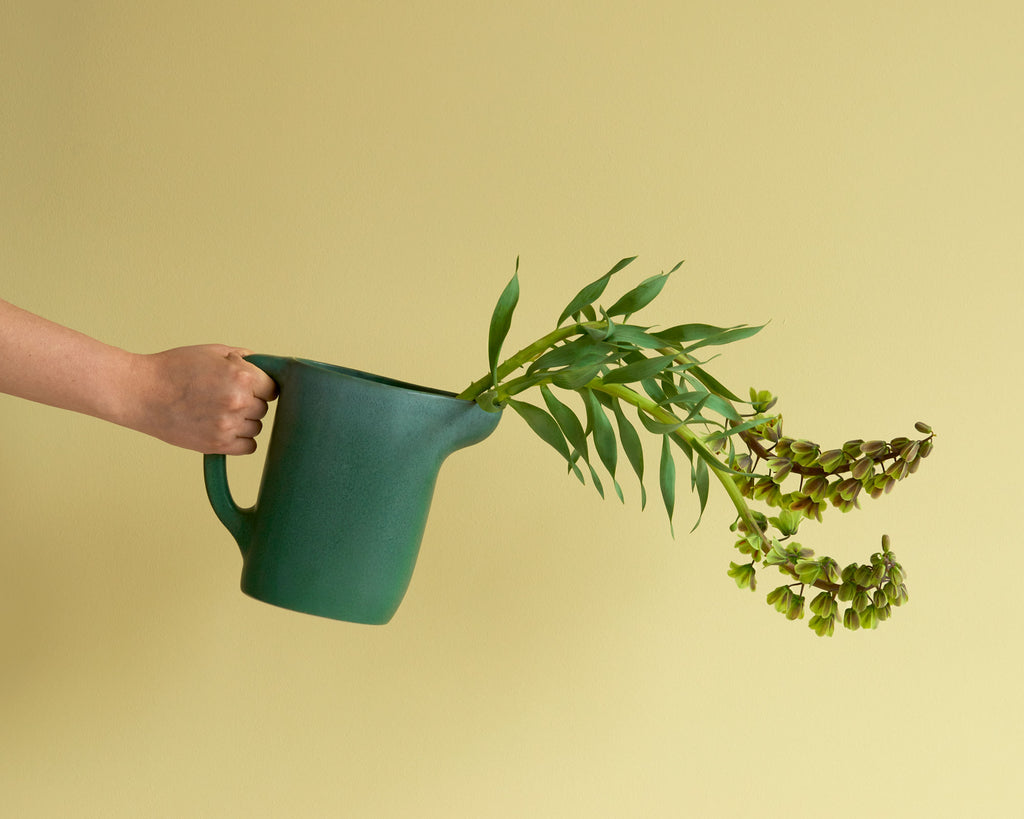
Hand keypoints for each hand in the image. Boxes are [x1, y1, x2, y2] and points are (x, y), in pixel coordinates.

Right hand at [127, 345, 277, 453]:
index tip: (250, 386)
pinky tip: (224, 428)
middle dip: (250, 402)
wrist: (140, 392)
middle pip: (263, 408)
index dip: (261, 386)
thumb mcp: (211, 352)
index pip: (272, 388)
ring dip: (244, 421)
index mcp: (241, 377)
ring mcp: (228, 425)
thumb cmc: (173, 368)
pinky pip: (248, 446)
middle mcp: (238, 402)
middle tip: (225, 397)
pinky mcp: (217, 445)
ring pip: (256, 428)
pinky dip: (240, 440)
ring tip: (218, 411)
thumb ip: (242, 358)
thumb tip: (262, 366)